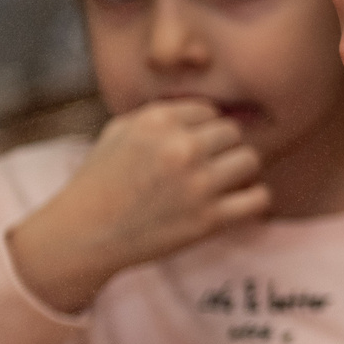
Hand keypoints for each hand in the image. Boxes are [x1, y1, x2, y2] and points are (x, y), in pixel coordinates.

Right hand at [7, 100, 266, 313]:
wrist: (84, 233)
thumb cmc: (102, 180)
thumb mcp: (120, 131)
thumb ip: (162, 114)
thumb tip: (208, 110)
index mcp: (158, 121)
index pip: (210, 111)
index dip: (202, 129)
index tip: (190, 147)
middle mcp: (181, 147)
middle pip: (233, 133)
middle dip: (221, 148)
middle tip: (204, 167)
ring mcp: (197, 184)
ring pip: (250, 160)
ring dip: (239, 171)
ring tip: (220, 183)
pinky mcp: (209, 219)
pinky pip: (259, 197)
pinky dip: (253, 198)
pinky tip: (236, 202)